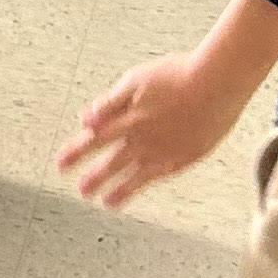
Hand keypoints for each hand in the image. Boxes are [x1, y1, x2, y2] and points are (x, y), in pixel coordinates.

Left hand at [59, 46, 253, 210]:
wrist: (216, 83)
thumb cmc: (177, 75)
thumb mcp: (135, 80)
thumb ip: (109, 102)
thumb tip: (85, 118)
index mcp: (127, 118)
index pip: (93, 139)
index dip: (76, 152)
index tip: (61, 164)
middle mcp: (143, 139)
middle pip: (110, 162)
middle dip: (93, 178)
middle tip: (80, 191)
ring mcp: (164, 150)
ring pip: (133, 175)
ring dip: (116, 189)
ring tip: (105, 202)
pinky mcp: (184, 157)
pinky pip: (158, 176)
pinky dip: (144, 184)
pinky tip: (136, 190)